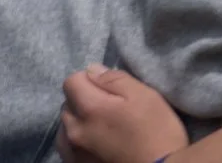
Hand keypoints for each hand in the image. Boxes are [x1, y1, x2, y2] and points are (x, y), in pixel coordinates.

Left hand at [59, 66, 185, 162]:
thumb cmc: (155, 131)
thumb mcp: (144, 96)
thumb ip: (115, 79)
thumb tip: (93, 70)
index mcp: (89, 108)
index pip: (71, 81)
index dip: (91, 78)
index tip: (110, 86)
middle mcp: (72, 130)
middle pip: (67, 103)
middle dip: (84, 99)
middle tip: (112, 106)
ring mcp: (71, 151)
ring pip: (65, 125)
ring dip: (80, 120)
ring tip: (103, 126)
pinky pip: (67, 145)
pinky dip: (78, 139)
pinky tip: (96, 142)